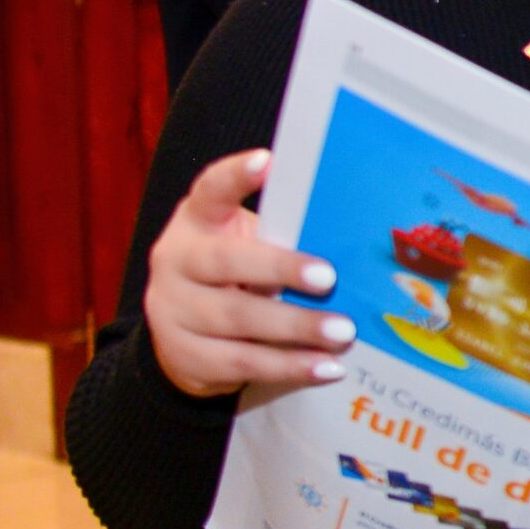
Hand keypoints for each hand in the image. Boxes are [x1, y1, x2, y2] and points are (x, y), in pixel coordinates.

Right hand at [143, 149, 353, 397]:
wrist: (183, 334)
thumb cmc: (236, 275)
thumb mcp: (246, 245)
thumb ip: (281, 237)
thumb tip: (357, 241)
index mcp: (196, 221)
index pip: (210, 190)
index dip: (235, 176)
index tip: (268, 161)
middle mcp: (175, 260)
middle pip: (225, 262)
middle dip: (280, 269)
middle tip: (329, 278)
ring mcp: (172, 311)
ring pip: (236, 319)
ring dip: (295, 327)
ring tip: (342, 333)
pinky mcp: (183, 356)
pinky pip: (241, 362)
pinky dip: (288, 366)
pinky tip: (326, 367)